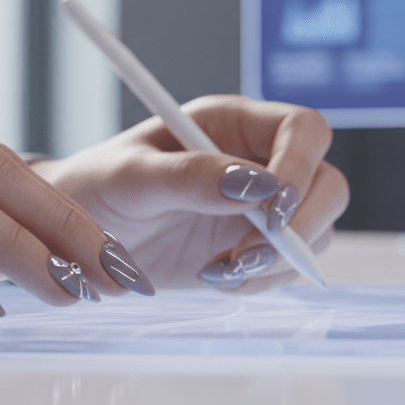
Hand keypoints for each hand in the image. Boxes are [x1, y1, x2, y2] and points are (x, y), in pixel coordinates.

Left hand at [32, 95, 348, 291]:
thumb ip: (190, 176)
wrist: (78, 237)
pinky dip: (263, 282)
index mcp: (231, 122)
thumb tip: (255, 185)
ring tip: (218, 273)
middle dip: (300, 226)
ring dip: (279, 261)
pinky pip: (289, 266)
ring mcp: (261, 205)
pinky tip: (214, 279)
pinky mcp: (254, 244)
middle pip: (327, 183)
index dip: (300, 168)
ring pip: (316, 229)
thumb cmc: (98, 187)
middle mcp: (257, 158)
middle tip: (246, 258)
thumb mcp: (132, 176)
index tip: (269, 213)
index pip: (302, 130)